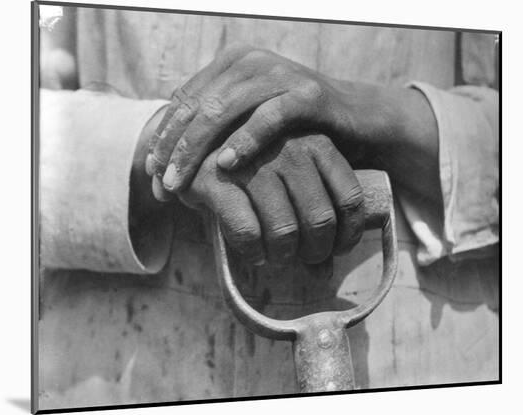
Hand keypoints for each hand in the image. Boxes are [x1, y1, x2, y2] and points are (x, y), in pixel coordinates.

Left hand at [146, 44, 357, 197]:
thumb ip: (215, 131)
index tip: (152, 173)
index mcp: (232, 65)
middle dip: (174, 148)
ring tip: (180, 182)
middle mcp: (251, 63)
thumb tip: (169, 161)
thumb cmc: (296, 130)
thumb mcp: (249, 123)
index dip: (165, 137)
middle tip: (161, 184)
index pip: (185, 101)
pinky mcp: (306, 94)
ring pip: (223, 110)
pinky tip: (224, 165)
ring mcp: (279, 74)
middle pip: (197, 105)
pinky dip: (244, 142)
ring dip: (196, 149)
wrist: (357, 122)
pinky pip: (268, 118)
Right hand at [178, 134, 364, 264]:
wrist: (193, 147)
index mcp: (316, 142)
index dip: (347, 235)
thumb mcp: (289, 179)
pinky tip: (254, 253)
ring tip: (276, 257)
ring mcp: (253, 162)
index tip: (335, 251)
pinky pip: (247, 232)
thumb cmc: (253, 167)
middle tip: (302, 259)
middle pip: (320, 220)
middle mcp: (289, 147)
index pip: (350, 198)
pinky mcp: (219, 180)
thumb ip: (312, 214)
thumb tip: (325, 273)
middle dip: (314, 252)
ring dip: (283, 256)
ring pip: (285, 230)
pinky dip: (254, 252)